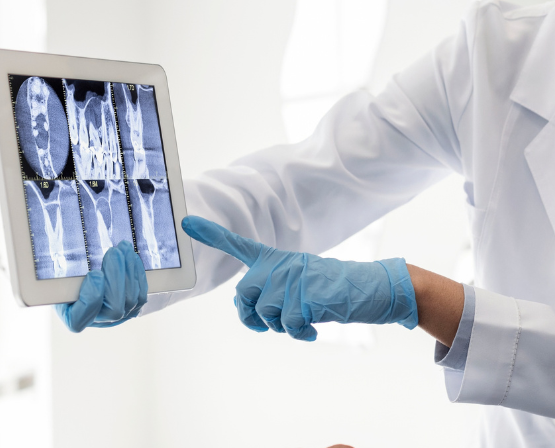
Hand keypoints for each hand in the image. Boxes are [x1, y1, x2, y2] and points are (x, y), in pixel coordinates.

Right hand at [55, 243, 147, 331]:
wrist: (84, 282)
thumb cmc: (69, 281)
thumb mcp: (60, 279)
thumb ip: (62, 279)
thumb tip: (74, 268)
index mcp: (73, 319)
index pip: (79, 320)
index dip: (91, 299)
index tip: (94, 273)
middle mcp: (97, 322)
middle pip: (114, 309)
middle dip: (116, 277)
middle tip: (113, 252)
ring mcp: (118, 318)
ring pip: (131, 300)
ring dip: (129, 270)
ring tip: (123, 248)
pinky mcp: (133, 308)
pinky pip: (141, 294)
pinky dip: (138, 274)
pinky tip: (132, 257)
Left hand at [182, 216, 417, 340]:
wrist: (369, 288)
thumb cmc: (332, 290)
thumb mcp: (299, 283)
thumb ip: (272, 290)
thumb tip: (249, 311)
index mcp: (277, 259)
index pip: (238, 245)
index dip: (211, 233)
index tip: (186, 220)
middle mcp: (280, 265)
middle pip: (244, 296)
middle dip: (253, 317)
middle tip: (271, 325)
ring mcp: (291, 279)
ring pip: (266, 314)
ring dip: (281, 327)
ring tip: (303, 320)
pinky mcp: (304, 295)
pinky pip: (287, 326)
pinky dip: (300, 333)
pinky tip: (313, 329)